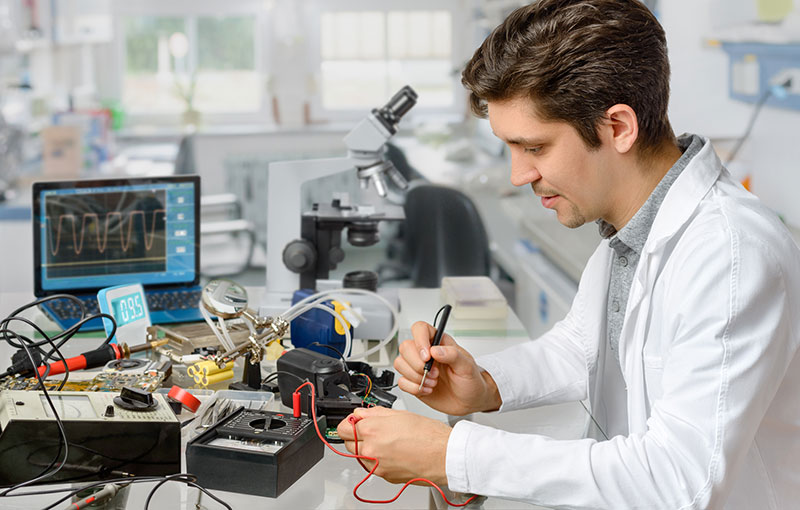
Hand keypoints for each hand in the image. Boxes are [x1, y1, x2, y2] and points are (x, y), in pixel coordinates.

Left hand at [336, 406, 450, 484]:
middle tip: (372, 430)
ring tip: (386, 441)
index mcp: (373, 430)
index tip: (355, 421)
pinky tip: (392, 451)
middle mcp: (371, 450)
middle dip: (356, 435)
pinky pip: (372, 466)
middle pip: (347, 443)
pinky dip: (377, 459)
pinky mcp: (385, 477)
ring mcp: (377, 466)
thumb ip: (374, 413)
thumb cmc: (429, 435)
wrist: (444, 456)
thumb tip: (360, 413)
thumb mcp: (400, 414)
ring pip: (359, 456)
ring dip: (366, 448)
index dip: (350, 422)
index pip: (343, 428)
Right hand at [394, 321, 501, 415]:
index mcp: (438, 342)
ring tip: (433, 382)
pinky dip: (414, 388)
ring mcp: (418, 367)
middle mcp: (426, 353)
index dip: (419, 340)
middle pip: (405, 347)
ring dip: (416, 377)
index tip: (427, 356)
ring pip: (400, 363)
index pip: (420, 329)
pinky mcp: (413, 382)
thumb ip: (452, 355)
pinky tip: (428, 390)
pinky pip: (401, 381)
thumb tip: (435, 350)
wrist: (470, 401)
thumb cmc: (470, 380)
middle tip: (434, 373)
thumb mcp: (467, 366)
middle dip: (418, 364)